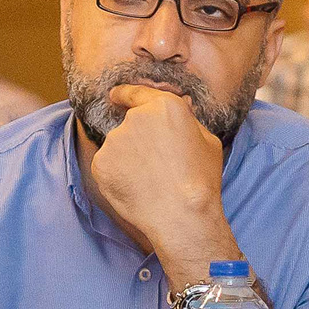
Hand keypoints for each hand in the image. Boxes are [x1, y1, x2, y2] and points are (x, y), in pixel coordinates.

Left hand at [87, 86, 235, 284]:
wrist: (181, 215)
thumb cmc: (201, 181)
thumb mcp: (207, 142)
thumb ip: (189, 120)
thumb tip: (183, 105)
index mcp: (165, 106)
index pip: (135, 93)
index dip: (123, 94)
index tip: (115, 96)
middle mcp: (135, 118)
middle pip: (129, 124)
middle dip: (137, 140)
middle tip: (155, 165)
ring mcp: (115, 140)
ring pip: (117, 147)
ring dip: (126, 159)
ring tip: (148, 181)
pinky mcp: (101, 163)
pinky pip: (106, 166)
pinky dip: (115, 176)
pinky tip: (135, 188)